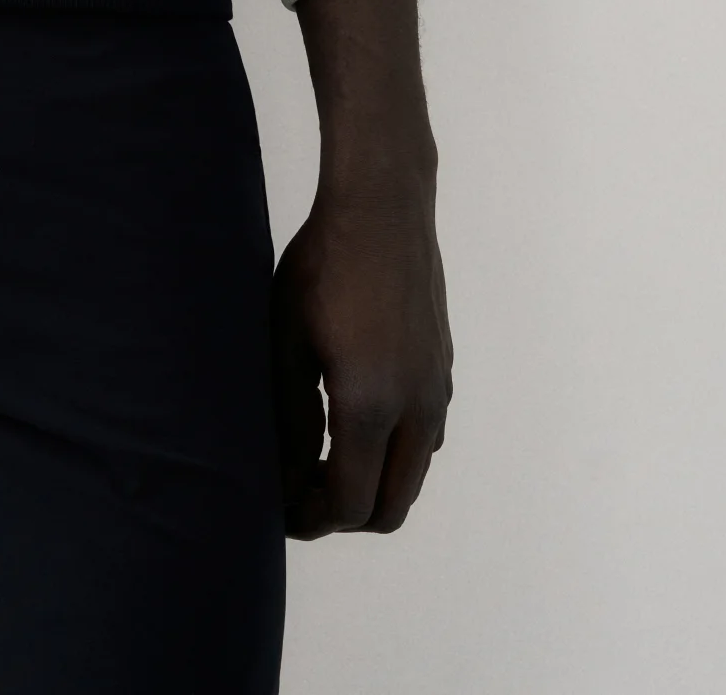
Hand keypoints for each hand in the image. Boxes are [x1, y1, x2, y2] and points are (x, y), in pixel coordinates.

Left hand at [274, 0, 452, 537]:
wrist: (383, 206)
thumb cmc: (321, 264)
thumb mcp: (287, 338)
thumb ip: (289, 413)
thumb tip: (288, 472)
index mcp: (371, 404)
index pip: (351, 503)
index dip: (313, 520)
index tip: (281, 512)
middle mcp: (417, 407)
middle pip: (392, 506)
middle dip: (344, 513)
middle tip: (299, 494)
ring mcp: (438, 388)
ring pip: (413, 473)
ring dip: (373, 481)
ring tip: (320, 457)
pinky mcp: (444, 366)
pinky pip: (425, 436)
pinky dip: (394, 450)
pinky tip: (353, 417)